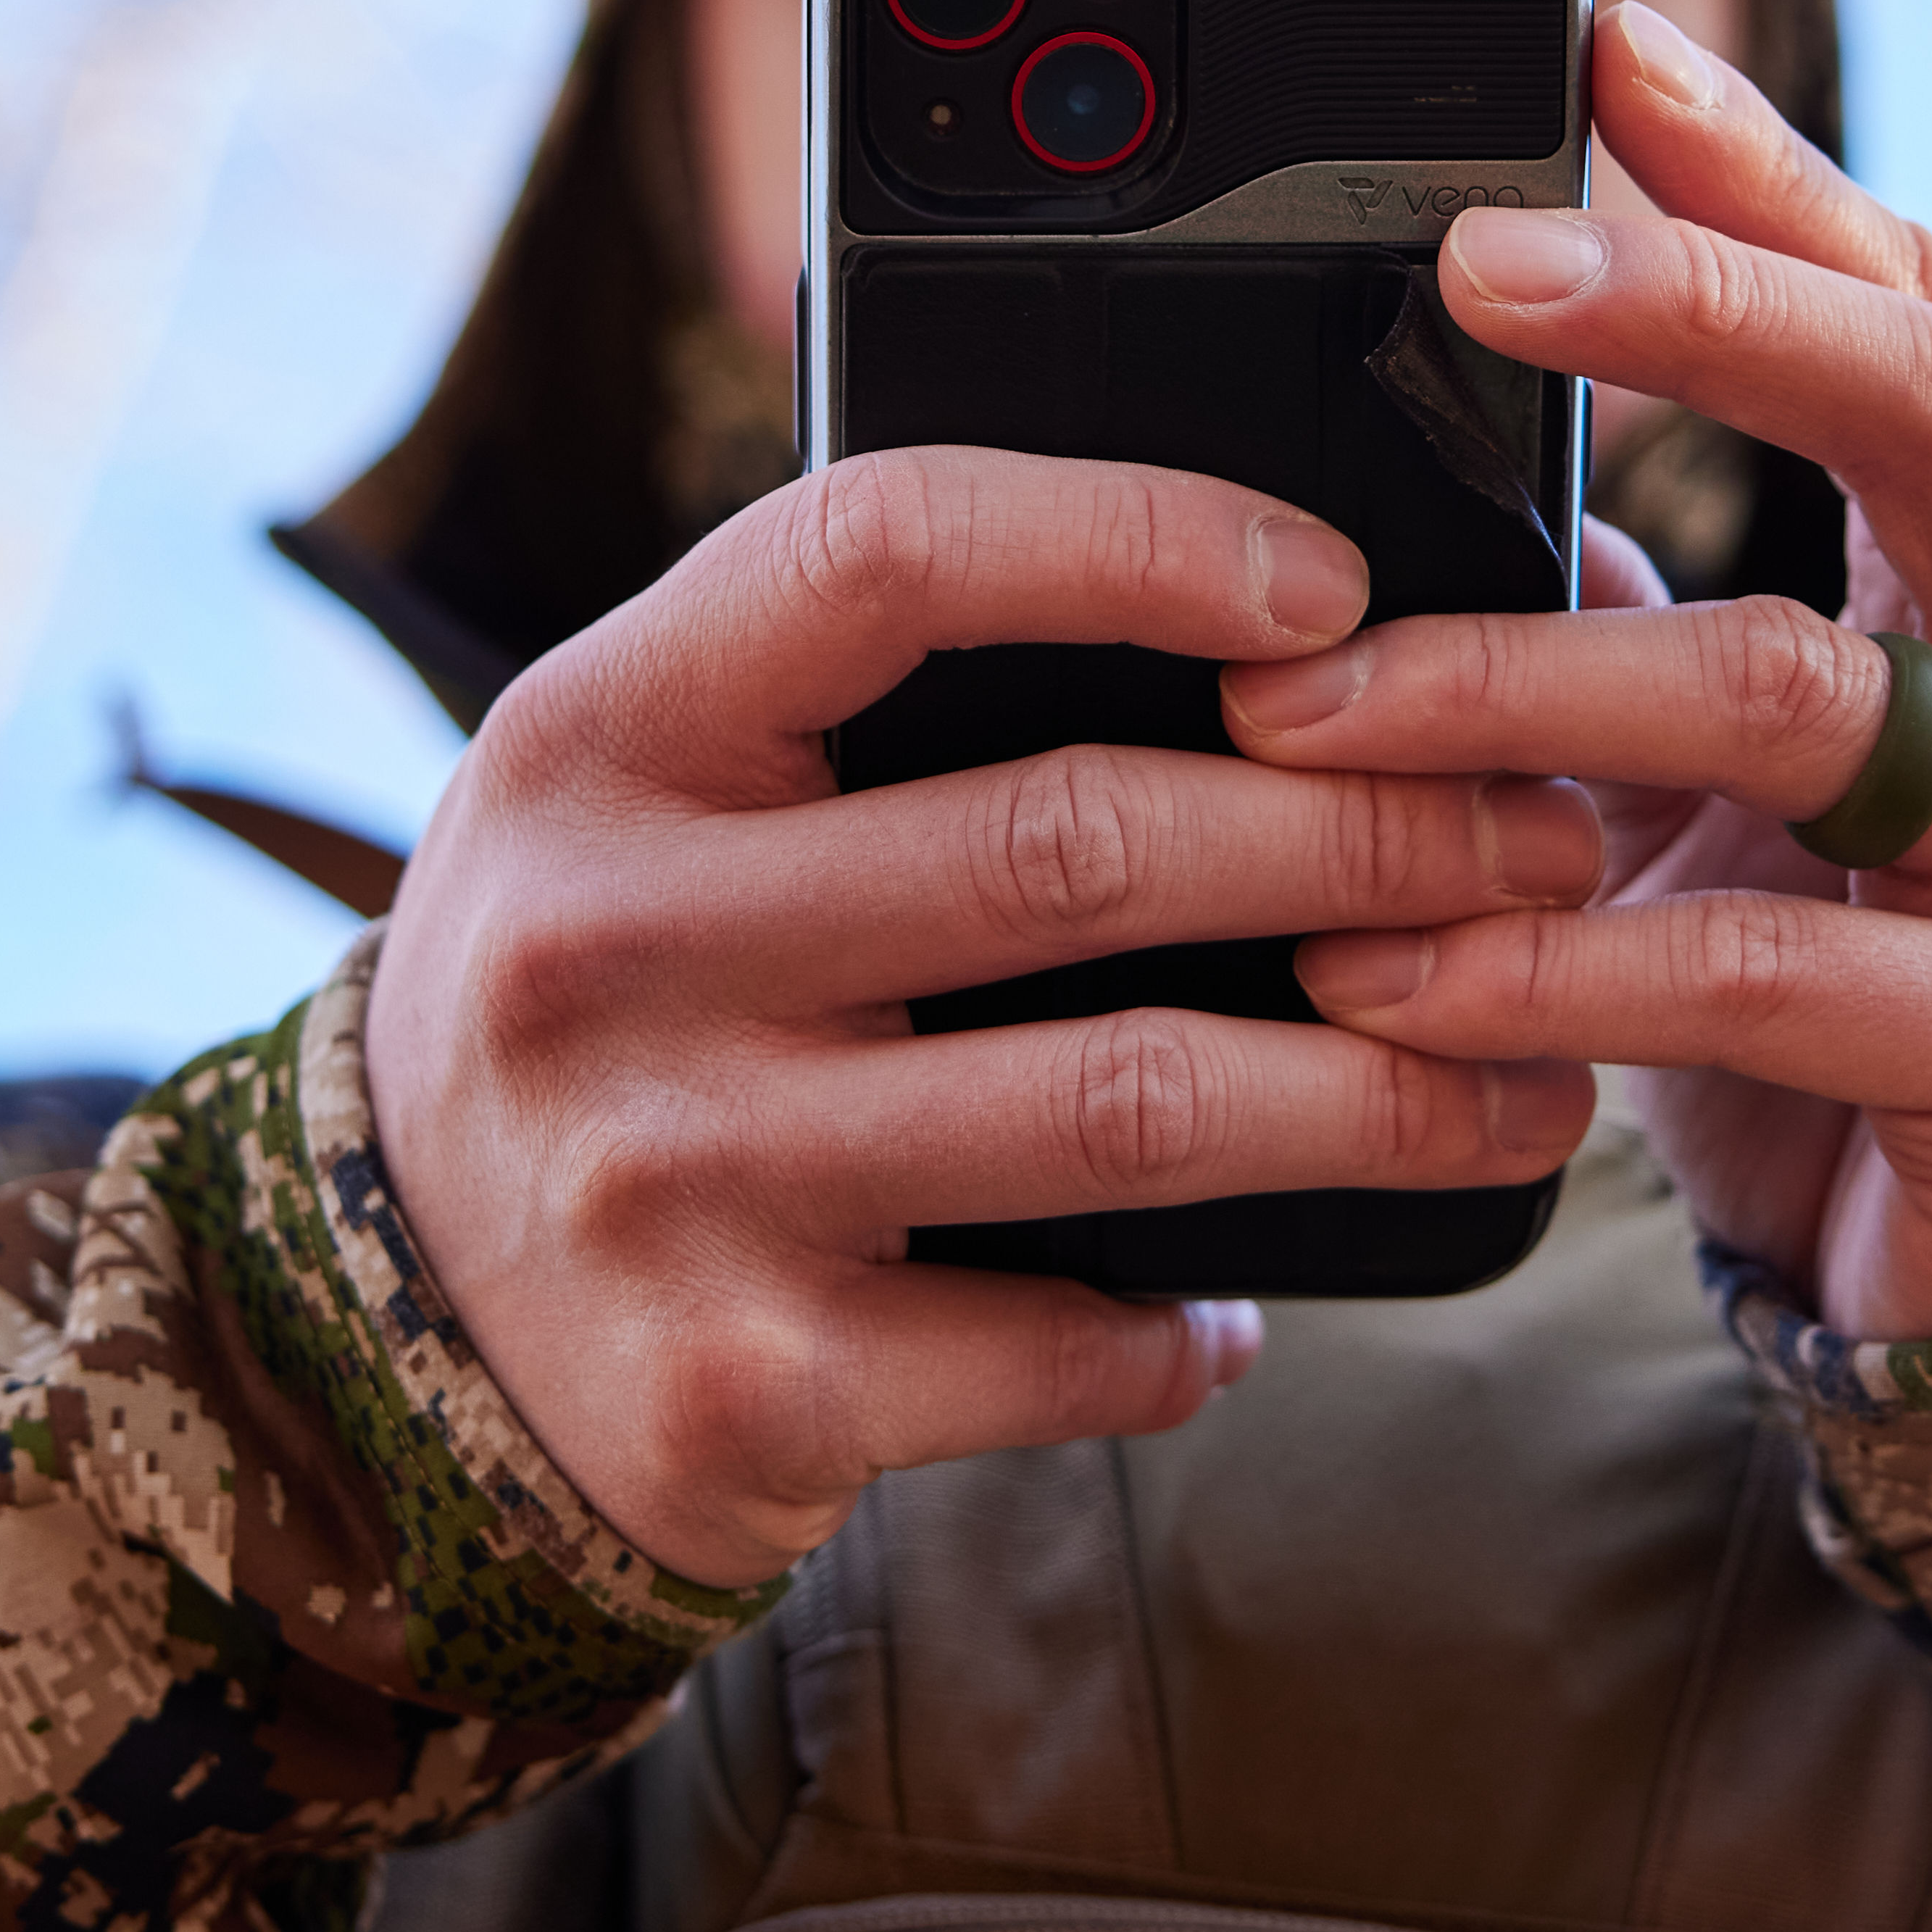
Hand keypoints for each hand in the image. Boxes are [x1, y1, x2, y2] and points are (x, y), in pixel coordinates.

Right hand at [365, 449, 1602, 1587]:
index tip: (1341, 585)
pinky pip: (1058, 1345)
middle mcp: (608, 941)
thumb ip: (867, 688)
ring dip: (1379, 1094)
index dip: (1136, 539)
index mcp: (600, 731)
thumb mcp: (651, 784)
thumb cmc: (610, 985)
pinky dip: (1198, 1327)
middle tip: (1544, 841)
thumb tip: (1266, 618)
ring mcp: (669, 1177)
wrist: (387, 1316)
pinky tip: (1265, 1302)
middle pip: (1074, 843)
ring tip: (1528, 1078)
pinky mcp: (739, 1393)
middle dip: (1369, 838)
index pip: (885, 552)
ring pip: (1127, 1105)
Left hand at [1220, 1, 1931, 1344]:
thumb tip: (1400, 446)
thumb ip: (1614, 617)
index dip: (1773, 177)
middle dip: (1707, 313)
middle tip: (1470, 267)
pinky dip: (1542, 963)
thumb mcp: (1718, 792)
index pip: (1926, 310)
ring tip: (1283, 716)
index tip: (1606, 47)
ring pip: (1803, 702)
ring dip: (1510, 694)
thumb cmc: (1846, 1006)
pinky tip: (1376, 966)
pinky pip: (1765, 972)